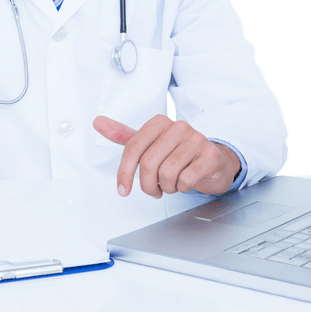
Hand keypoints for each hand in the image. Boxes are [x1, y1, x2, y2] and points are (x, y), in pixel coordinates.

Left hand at [93, 115, 240, 197]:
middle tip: (154, 190)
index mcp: (159, 122)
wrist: (213, 161)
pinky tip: (186, 182)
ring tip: (173, 183)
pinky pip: (186, 179)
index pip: (133, 148)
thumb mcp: (149, 144)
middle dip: (148, 185)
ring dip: (167, 187)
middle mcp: (178, 127)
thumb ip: (124, 136)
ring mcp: (196, 140)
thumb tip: (97, 122)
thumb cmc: (178, 154)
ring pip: (167, 174)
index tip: (123, 190)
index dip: (124, 172)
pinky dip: (182, 188)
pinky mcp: (210, 155)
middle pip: (148, 164)